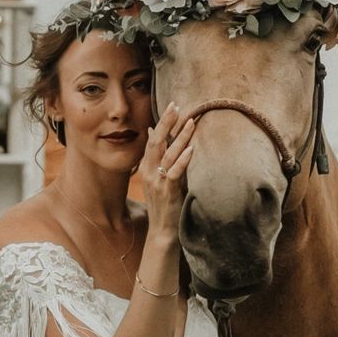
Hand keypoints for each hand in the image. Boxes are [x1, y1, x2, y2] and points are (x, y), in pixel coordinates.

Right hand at [133, 100, 195, 237]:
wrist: (162, 230)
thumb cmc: (164, 203)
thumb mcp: (158, 177)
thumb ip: (159, 156)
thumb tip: (155, 132)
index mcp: (146, 167)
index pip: (153, 140)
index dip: (163, 122)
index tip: (173, 106)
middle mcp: (149, 172)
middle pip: (156, 142)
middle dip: (167, 123)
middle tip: (177, 106)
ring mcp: (157, 182)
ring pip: (168, 155)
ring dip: (180, 137)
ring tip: (191, 122)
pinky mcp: (167, 192)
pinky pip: (174, 172)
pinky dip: (183, 160)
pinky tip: (191, 149)